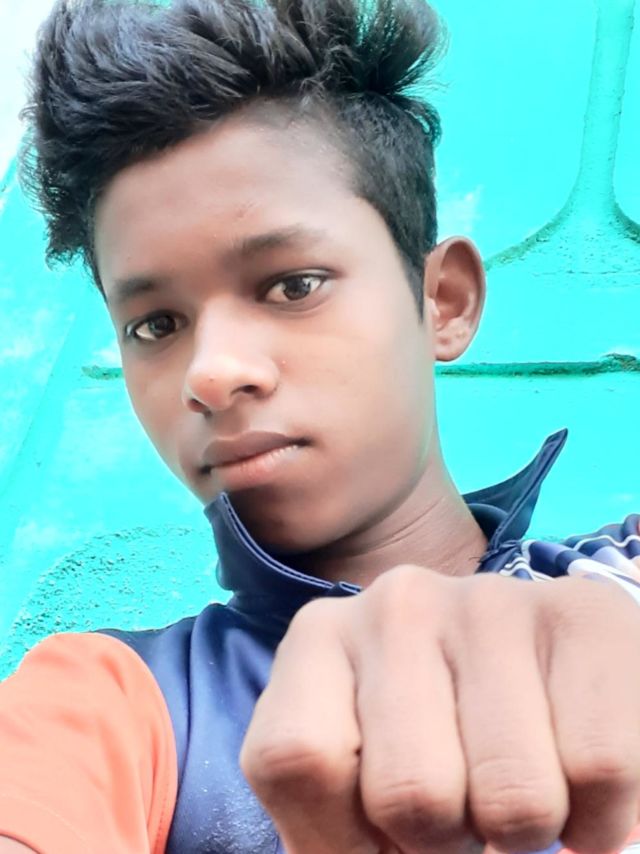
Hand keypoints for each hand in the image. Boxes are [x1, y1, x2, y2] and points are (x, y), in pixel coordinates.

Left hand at [241, 567, 639, 853]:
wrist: (534, 667)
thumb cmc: (427, 739)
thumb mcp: (354, 773)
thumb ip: (336, 824)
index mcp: (319, 639)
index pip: (299, 762)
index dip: (344, 837)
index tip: (380, 831)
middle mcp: (397, 603)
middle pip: (412, 796)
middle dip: (445, 838)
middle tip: (460, 800)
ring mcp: (489, 600)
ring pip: (515, 800)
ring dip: (521, 832)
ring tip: (512, 780)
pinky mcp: (581, 611)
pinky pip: (599, 772)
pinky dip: (595, 818)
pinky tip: (568, 771)